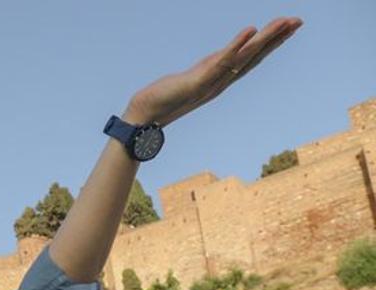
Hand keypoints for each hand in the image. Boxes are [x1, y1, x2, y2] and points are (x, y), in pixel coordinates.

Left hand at [125, 17, 300, 126]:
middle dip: (277, 38)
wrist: (146, 114)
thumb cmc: (166, 97)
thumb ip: (207, 71)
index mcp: (222, 78)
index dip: (272, 43)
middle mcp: (222, 80)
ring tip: (284, 22)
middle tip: (298, 21)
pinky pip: (222, 60)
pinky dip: (236, 45)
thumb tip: (217, 63)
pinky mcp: (200, 80)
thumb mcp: (193, 80)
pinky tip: (250, 30)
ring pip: (244, 56)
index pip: (252, 58)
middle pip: (255, 56)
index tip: (289, 27)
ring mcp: (213, 80)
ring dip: (265, 39)